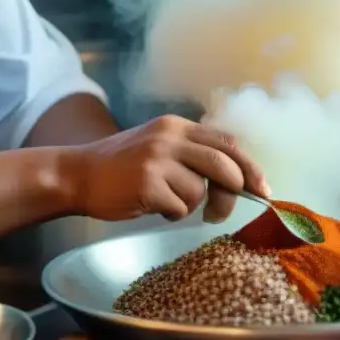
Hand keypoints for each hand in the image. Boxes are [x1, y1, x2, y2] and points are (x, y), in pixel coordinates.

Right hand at [66, 115, 268, 223]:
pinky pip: (179, 208)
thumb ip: (192, 153)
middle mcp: (169, 138)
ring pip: (200, 191)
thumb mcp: (158, 145)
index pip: (227, 143)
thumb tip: (239, 177)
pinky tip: (152, 206)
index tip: (262, 189)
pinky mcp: (147, 183)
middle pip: (224, 165)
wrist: (77, 174)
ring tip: (166, 201)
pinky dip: (171, 213)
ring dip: (189, 204)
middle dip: (234, 192)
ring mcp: (157, 159)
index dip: (249, 168)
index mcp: (176, 126)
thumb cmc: (121, 167)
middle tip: (223, 211)